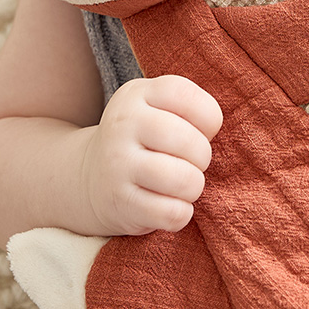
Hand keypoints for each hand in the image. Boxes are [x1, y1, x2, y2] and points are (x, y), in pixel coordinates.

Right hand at [80, 75, 222, 234]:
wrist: (90, 177)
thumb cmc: (144, 140)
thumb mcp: (157, 108)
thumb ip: (189, 108)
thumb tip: (218, 130)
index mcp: (137, 94)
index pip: (186, 96)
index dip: (208, 118)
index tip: (202, 131)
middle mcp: (123, 124)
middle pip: (190, 142)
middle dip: (203, 157)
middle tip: (191, 162)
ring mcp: (117, 164)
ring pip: (185, 180)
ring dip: (194, 187)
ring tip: (183, 185)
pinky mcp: (120, 202)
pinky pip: (172, 213)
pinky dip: (180, 214)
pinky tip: (169, 206)